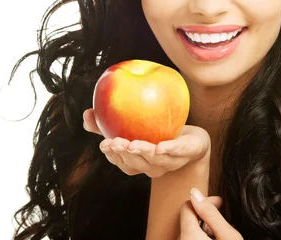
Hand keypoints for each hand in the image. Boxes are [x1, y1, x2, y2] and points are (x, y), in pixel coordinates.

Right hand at [82, 108, 209, 177]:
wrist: (194, 139)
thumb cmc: (159, 132)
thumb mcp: (134, 125)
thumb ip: (109, 122)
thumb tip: (86, 114)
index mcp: (140, 163)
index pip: (123, 164)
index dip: (113, 156)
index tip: (103, 144)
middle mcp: (153, 166)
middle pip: (136, 165)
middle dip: (124, 156)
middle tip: (113, 143)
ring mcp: (170, 163)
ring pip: (155, 162)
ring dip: (143, 154)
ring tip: (132, 144)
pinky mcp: (187, 153)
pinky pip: (177, 153)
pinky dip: (169, 150)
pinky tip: (160, 146)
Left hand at [179, 188, 242, 239]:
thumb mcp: (228, 236)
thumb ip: (211, 214)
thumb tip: (195, 193)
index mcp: (188, 236)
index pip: (186, 206)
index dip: (205, 201)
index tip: (219, 202)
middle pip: (188, 219)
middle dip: (205, 215)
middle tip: (222, 216)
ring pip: (190, 231)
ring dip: (204, 227)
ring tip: (221, 231)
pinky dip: (201, 237)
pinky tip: (216, 239)